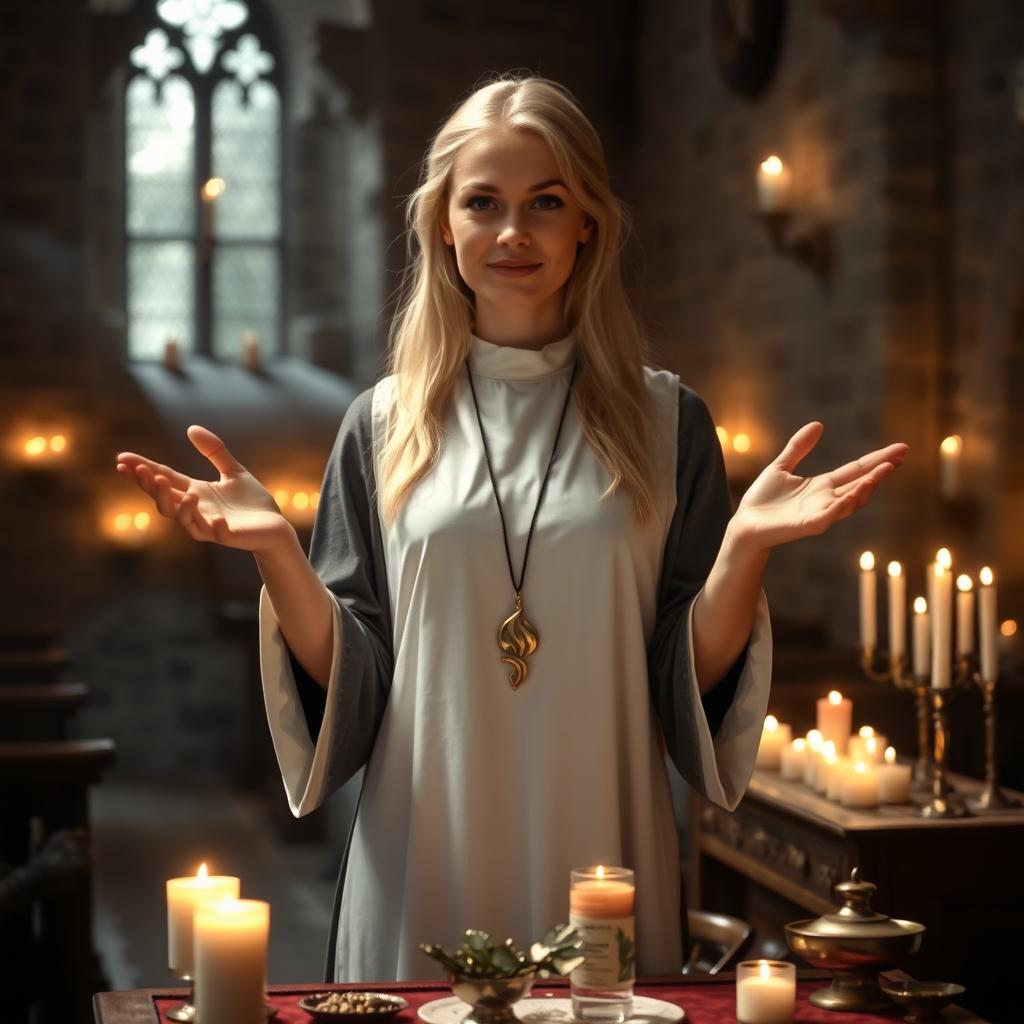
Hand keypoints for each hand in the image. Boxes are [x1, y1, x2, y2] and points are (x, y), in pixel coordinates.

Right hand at [115, 426, 295, 552]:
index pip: (164, 479)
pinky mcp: (229, 536)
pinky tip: (216, 518)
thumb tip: (191, 428)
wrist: (275, 526)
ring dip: (178, 505)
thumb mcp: (232, 471)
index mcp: (195, 493)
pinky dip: (214, 526)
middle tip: (142, 472)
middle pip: (165, 501)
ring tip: (176, 488)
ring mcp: (211, 525)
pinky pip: (217, 534)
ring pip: (184, 519)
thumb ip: (214, 451)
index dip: (143, 470)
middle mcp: (197, 511)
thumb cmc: (251, 502)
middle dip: (152, 487)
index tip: (122, 458)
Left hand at [730, 422, 907, 551]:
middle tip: (899, 457)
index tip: (900, 449)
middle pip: (860, 484)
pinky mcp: (808, 526)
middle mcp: (826, 500)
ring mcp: (820, 513)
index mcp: (822, 485)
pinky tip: (853, 493)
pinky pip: (830, 516)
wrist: (744, 525)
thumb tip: (818, 424)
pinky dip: (842, 506)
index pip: (856, 470)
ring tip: (882, 471)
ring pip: (851, 501)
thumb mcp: (781, 467)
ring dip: (867, 487)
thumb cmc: (762, 500)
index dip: (877, 460)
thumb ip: (798, 447)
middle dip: (880, 471)